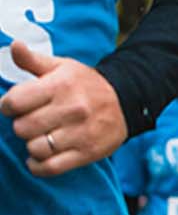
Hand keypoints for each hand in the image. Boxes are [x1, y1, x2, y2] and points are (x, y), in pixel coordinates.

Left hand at [4, 40, 128, 176]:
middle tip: (32, 122)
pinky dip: (38, 165)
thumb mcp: (61, 67)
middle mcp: (72, 109)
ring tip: (40, 137)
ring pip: (35, 148)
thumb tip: (14, 46)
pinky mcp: (88, 153)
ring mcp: (81, 133)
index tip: (16, 106)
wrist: (127, 102)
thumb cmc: (85, 84)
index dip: (8, 106)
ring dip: (32, 145)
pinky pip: (50, 167)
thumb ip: (32, 60)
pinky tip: (39, 157)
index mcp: (61, 86)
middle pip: (22, 128)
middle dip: (21, 126)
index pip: (14, 102)